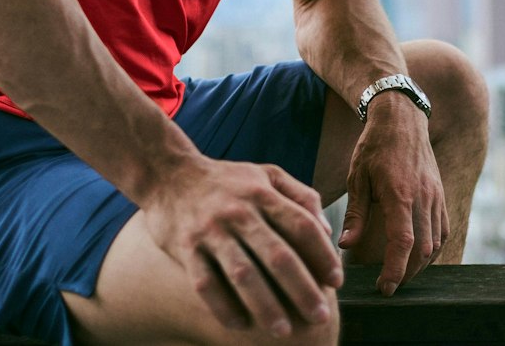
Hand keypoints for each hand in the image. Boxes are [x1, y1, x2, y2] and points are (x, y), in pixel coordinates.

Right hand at [141, 156, 343, 333]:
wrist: (168, 174)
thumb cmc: (227, 180)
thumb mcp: (267, 175)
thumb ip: (301, 196)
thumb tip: (327, 231)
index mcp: (263, 194)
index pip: (301, 226)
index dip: (323, 255)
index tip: (336, 281)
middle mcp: (239, 212)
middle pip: (277, 255)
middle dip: (302, 289)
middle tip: (320, 316)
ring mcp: (211, 231)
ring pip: (242, 274)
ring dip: (265, 305)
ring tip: (282, 330)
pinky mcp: (186, 248)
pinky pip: (205, 284)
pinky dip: (223, 307)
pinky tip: (240, 325)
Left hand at [338, 96, 444, 295]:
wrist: (402, 118)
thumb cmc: (374, 146)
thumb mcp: (357, 176)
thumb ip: (356, 213)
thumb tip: (345, 245)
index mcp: (399, 194)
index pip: (403, 242)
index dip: (395, 270)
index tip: (384, 287)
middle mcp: (423, 197)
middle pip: (422, 249)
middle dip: (407, 274)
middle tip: (389, 286)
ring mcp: (435, 196)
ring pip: (435, 242)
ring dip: (420, 264)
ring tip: (401, 274)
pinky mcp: (440, 194)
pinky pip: (443, 229)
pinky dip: (433, 247)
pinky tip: (418, 254)